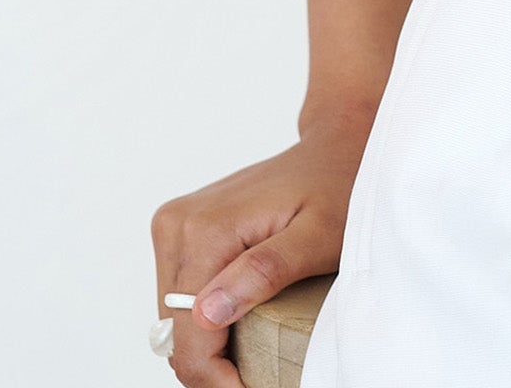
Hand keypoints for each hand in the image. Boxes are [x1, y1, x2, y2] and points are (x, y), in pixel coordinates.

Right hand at [149, 105, 370, 385]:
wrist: (334, 146)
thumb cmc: (337, 187)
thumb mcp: (318, 234)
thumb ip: (265, 270)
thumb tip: (207, 313)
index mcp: (205, 228)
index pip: (188, 333)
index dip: (213, 377)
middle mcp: (178, 223)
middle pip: (175, 331)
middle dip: (210, 364)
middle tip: (254, 375)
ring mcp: (175, 225)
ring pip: (173, 320)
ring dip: (205, 345)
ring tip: (249, 351)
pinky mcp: (180, 231)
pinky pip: (179, 298)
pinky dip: (203, 321)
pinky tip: (237, 322)